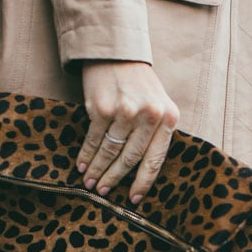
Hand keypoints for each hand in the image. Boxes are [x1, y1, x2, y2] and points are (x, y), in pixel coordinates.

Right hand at [78, 61, 179, 203]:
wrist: (115, 52)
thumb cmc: (138, 84)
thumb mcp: (158, 104)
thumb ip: (157, 132)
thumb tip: (143, 171)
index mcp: (168, 117)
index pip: (156, 158)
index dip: (143, 181)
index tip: (133, 199)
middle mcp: (149, 115)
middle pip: (131, 158)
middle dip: (115, 178)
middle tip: (103, 193)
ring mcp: (125, 112)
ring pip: (110, 151)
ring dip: (98, 170)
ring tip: (90, 183)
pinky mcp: (102, 107)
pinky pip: (94, 139)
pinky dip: (87, 155)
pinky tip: (82, 165)